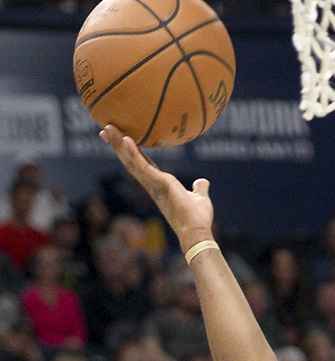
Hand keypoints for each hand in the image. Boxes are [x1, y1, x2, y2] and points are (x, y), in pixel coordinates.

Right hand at [99, 127, 214, 251]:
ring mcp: (154, 184)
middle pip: (131, 161)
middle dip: (117, 145)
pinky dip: (135, 153)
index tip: (121, 138)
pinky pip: (144, 166)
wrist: (197, 232)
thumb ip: (199, 189)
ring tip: (107, 128)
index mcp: (159, 184)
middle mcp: (152, 184)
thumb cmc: (197, 219)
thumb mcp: (199, 198)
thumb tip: (202, 182)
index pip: (142, 163)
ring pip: (132, 161)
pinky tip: (126, 139)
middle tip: (105, 129)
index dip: (131, 151)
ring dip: (119, 145)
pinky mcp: (160, 184)